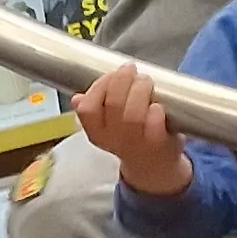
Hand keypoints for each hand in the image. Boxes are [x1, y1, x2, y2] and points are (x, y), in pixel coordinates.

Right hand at [73, 65, 196, 195]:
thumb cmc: (131, 138)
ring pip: (132, 114)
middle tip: (132, 71)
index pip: (87, 108)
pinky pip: (154, 125)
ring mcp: (135, 142)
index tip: (111, 74)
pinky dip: (155, 111)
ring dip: (140, 91)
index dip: (99, 87)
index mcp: (96, 132)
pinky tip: (158, 104)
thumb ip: (93, 111)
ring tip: (146, 81)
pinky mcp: (159, 142)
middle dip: (122, 81)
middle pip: (112, 105)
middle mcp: (113, 139)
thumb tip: (77, 99)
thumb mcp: (106, 127)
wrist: (154, 166)